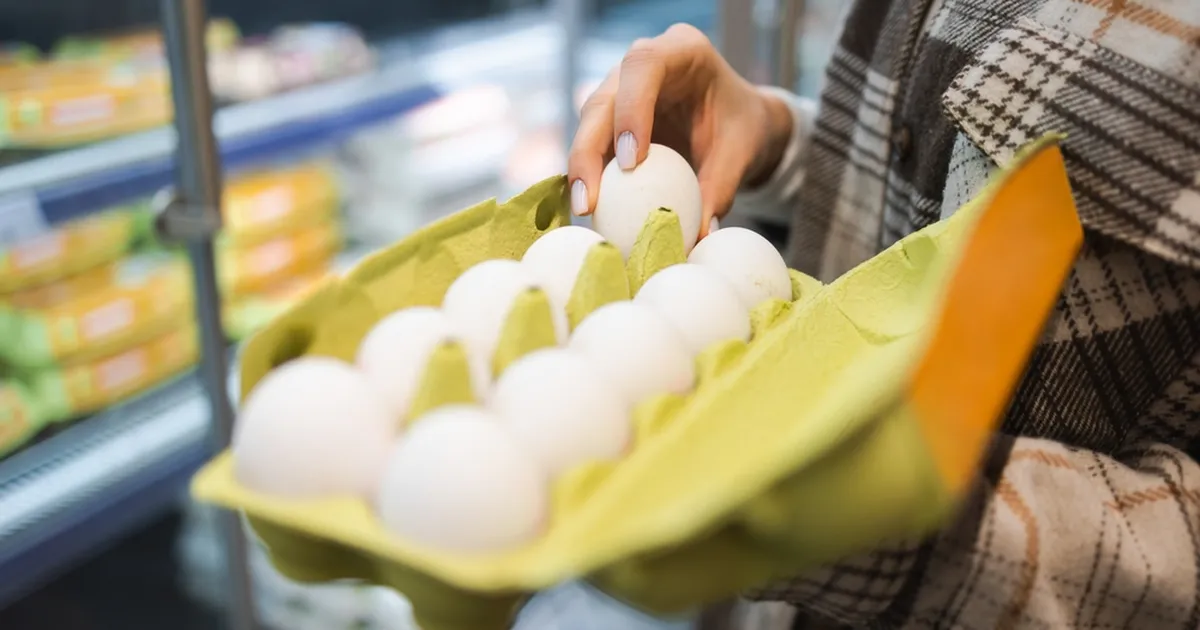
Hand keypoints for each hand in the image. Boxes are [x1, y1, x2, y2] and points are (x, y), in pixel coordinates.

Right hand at [567, 23, 792, 235]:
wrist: (738, 121)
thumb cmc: (741, 126)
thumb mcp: (741, 153)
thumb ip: (721, 188)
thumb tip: (699, 235)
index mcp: (682, 50)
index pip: (643, 66)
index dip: (630, 109)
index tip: (632, 161)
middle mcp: (642, 64)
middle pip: (603, 98)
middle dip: (589, 149)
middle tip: (590, 200)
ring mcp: (621, 89)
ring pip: (588, 121)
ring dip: (582, 166)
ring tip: (584, 209)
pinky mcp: (611, 117)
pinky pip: (591, 143)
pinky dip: (588, 174)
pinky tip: (588, 207)